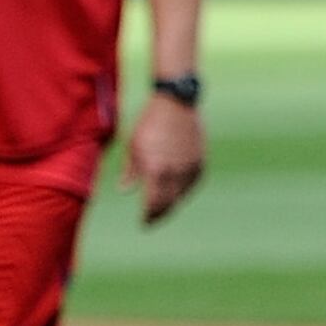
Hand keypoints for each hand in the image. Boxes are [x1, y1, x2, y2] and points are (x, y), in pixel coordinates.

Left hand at [124, 95, 205, 223]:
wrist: (177, 103)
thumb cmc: (150, 123)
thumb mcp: (134, 146)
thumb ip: (131, 171)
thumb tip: (124, 190)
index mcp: (156, 170)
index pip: (153, 204)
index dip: (148, 216)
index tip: (143, 222)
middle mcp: (176, 173)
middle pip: (169, 204)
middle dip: (160, 214)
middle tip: (152, 220)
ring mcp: (191, 168)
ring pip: (182, 196)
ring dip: (172, 204)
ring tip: (163, 207)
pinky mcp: (200, 161)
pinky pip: (192, 184)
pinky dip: (184, 191)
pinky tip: (176, 192)